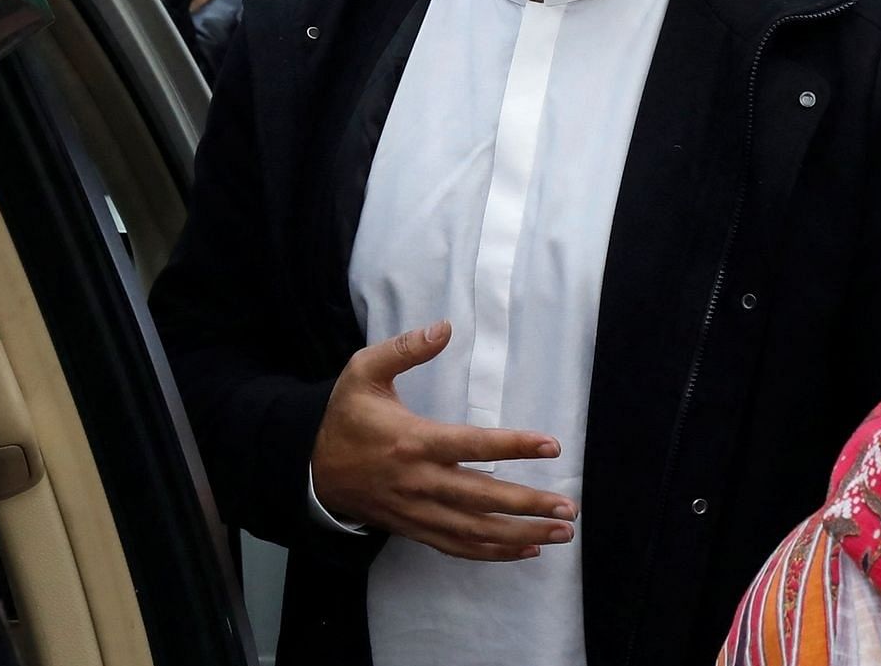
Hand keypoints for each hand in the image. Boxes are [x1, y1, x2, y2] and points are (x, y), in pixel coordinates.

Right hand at [309, 322, 574, 560]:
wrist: (311, 468)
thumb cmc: (345, 416)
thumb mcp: (363, 371)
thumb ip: (404, 349)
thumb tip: (445, 327)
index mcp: (413, 441)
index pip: (472, 446)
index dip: (514, 446)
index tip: (551, 445)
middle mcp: (419, 482)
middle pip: (482, 498)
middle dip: (529, 504)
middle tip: (569, 507)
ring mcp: (417, 511)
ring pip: (475, 530)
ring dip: (521, 534)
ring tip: (560, 532)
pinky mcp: (414, 529)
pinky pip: (458, 547)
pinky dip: (493, 553)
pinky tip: (525, 549)